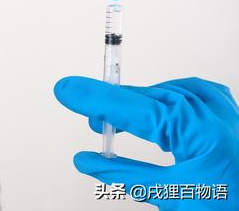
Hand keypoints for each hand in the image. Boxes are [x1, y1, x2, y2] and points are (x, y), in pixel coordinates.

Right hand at [55, 76, 238, 209]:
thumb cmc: (231, 204)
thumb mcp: (173, 195)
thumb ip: (124, 174)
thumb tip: (87, 160)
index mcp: (195, 127)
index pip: (130, 105)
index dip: (94, 97)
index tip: (66, 89)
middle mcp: (209, 112)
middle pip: (145, 97)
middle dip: (113, 107)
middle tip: (88, 120)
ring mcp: (221, 111)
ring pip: (166, 94)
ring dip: (136, 105)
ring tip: (113, 121)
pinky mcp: (227, 116)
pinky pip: (192, 94)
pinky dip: (166, 99)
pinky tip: (156, 106)